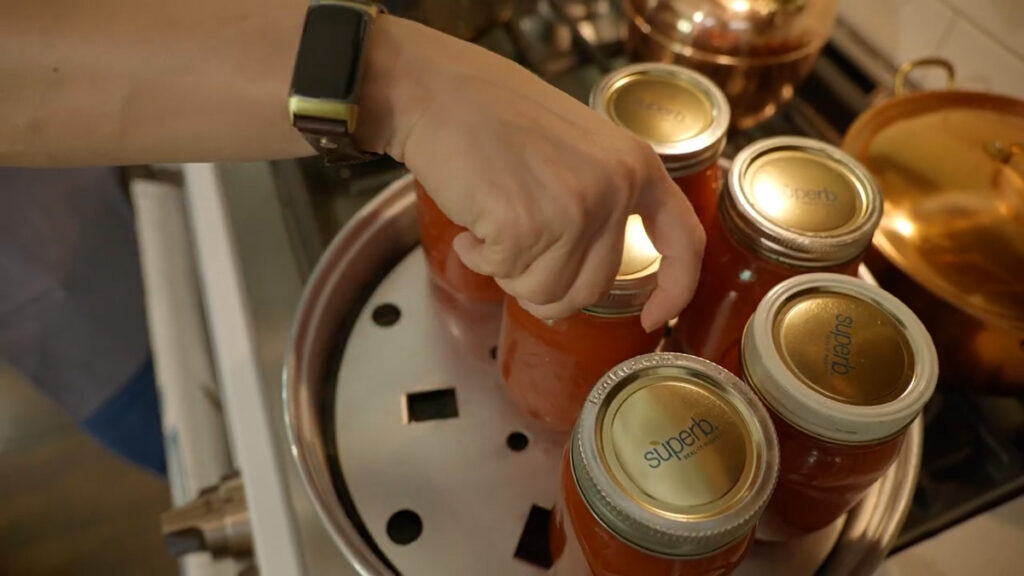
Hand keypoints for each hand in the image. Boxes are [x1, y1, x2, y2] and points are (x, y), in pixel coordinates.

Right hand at [356, 16, 704, 330]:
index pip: (683, 242)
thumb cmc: (497, 116)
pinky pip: (502, 275)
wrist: (439, 93)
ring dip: (509, 271)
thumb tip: (588, 280)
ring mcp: (572, 210)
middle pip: (592, 288)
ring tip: (492, 222)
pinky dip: (477, 257)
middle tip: (516, 245)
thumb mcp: (581, 147)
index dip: (674, 290)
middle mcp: (614, 190)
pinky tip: (471, 221)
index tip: (651, 318)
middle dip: (546, 285)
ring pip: (545, 293)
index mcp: (636, 167)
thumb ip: (602, 201)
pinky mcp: (526, 227)